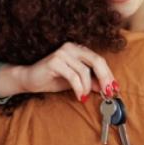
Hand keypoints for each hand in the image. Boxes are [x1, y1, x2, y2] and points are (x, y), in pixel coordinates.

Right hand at [0, 42, 116, 100]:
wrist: (30, 80)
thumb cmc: (53, 79)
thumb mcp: (76, 82)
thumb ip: (90, 82)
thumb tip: (106, 87)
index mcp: (78, 49)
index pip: (99, 60)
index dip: (108, 74)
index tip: (114, 88)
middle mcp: (71, 47)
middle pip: (97, 61)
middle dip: (104, 78)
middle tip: (107, 92)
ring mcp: (62, 53)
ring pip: (85, 70)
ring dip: (88, 87)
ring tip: (84, 96)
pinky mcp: (54, 61)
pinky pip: (73, 76)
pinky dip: (78, 88)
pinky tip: (78, 96)